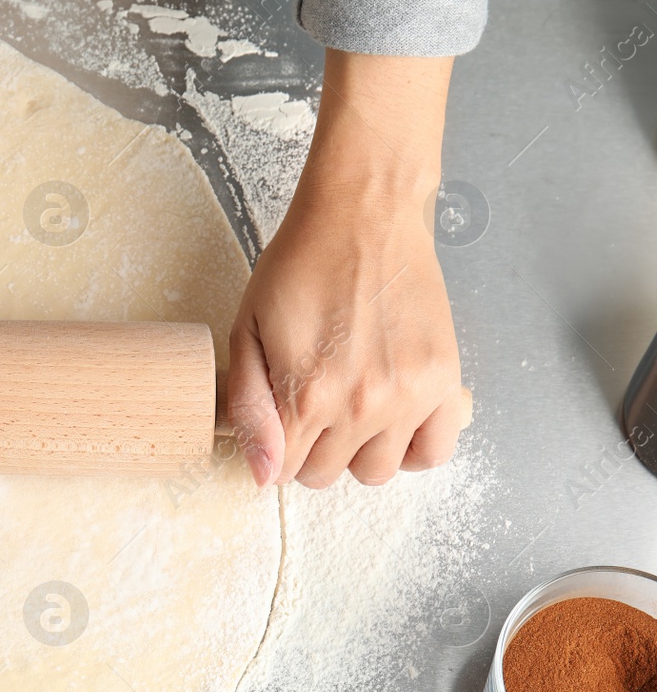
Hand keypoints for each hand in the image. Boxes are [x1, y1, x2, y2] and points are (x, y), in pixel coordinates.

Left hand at [226, 50, 467, 488]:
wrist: (363, 217)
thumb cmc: (300, 267)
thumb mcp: (247, 331)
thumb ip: (249, 408)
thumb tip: (262, 474)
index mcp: (304, 395)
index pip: (282, 470)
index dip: (275, 449)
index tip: (279, 422)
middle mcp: (360, 405)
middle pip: (326, 475)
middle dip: (311, 450)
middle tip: (312, 406)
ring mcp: (407, 397)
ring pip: (375, 473)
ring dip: (357, 452)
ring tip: (350, 410)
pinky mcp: (444, 382)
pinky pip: (433, 454)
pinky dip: (411, 449)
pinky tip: (393, 421)